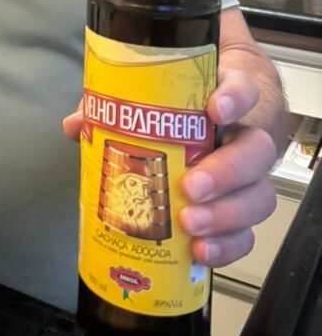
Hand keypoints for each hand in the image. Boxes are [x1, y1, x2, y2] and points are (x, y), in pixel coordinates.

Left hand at [62, 69, 278, 265]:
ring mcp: (248, 175)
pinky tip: (200, 250)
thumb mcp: (148, 94)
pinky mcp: (242, 210)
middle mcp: (243, 134)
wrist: (206, 119)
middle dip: (225, 172)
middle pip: (256, 150)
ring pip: (258, 195)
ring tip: (190, 224)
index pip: (243, 85)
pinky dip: (227, 245)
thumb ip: (115, 103)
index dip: (234, 98)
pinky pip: (248, 232)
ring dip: (225, 214)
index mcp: (222, 97)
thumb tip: (77, 125)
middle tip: (190, 185)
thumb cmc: (177, 105)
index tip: (214, 109)